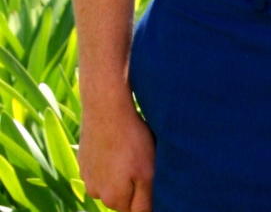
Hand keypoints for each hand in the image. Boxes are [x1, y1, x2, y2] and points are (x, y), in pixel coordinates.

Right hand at [78, 95, 153, 211]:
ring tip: (129, 148)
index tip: (149, 176)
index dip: (146, 195)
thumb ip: (144, 202)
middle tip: (142, 158)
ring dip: (120, 171)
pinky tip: (116, 141)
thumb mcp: (148, 172)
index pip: (134, 210)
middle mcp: (96, 193)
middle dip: (133, 183)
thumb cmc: (131, 139)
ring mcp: (87, 176)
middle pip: (121, 196)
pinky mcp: (83, 159)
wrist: (106, 108)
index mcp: (114, 199)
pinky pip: (100, 165)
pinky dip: (109, 158)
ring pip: (110, 181)